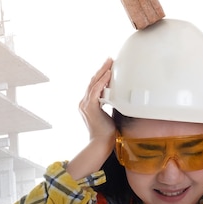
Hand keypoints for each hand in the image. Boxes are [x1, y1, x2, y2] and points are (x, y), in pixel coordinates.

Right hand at [68, 58, 115, 178]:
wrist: (100, 143)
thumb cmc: (106, 133)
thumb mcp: (109, 114)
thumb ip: (110, 105)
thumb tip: (119, 98)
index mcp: (87, 104)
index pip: (93, 86)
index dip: (100, 75)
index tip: (108, 67)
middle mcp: (84, 102)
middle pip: (92, 81)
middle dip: (101, 69)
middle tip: (109, 60)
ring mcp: (85, 104)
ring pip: (93, 83)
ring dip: (102, 72)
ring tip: (109, 63)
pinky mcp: (90, 107)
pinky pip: (96, 91)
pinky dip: (102, 82)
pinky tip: (108, 75)